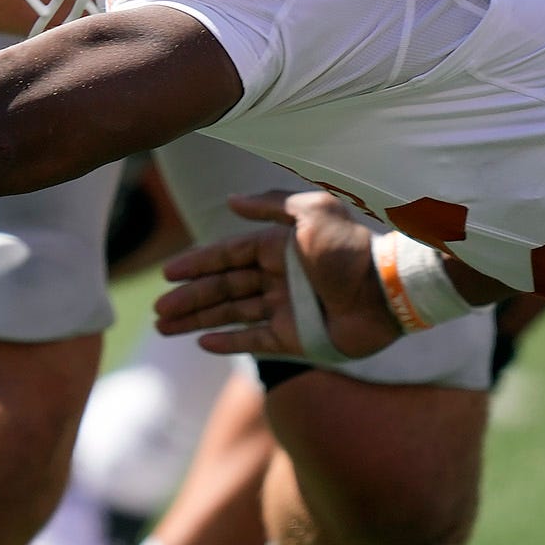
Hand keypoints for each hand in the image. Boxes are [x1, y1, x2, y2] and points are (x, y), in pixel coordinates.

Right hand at [153, 189, 402, 360]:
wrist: (386, 291)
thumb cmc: (351, 249)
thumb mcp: (313, 212)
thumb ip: (270, 207)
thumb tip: (230, 202)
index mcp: (276, 248)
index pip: (226, 256)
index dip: (196, 264)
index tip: (168, 273)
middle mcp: (276, 278)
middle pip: (222, 288)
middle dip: (189, 298)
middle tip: (158, 309)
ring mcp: (284, 309)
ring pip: (231, 314)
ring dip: (198, 319)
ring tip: (166, 327)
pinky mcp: (295, 336)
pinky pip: (254, 339)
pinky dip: (229, 341)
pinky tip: (203, 343)